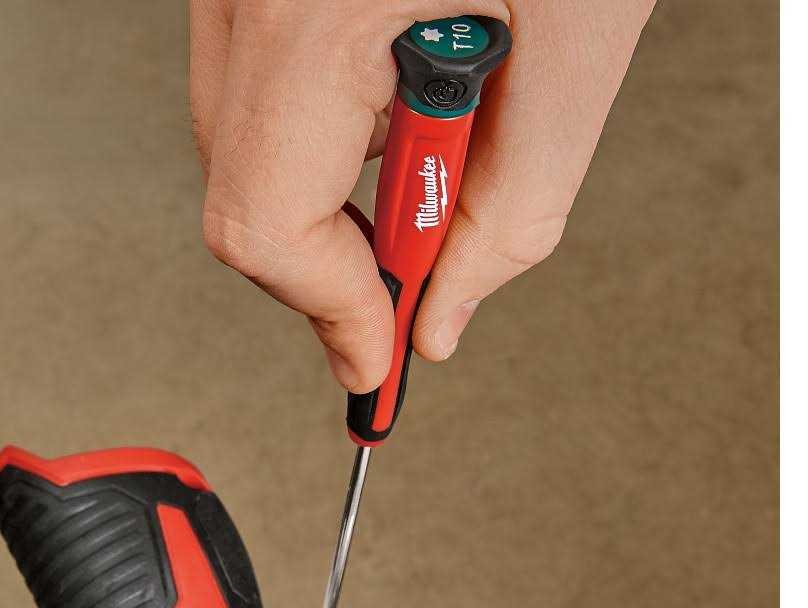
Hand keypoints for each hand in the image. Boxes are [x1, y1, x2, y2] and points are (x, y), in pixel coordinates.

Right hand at [190, 1, 656, 388]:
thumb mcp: (581, 47)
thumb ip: (511, 217)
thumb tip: (439, 321)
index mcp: (317, 6)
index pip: (267, 224)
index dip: (331, 310)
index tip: (381, 356)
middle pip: (242, 201)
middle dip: (333, 262)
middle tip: (414, 269)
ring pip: (242, 152)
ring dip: (331, 196)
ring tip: (432, 148)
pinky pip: (256, 92)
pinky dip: (322, 136)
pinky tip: (395, 101)